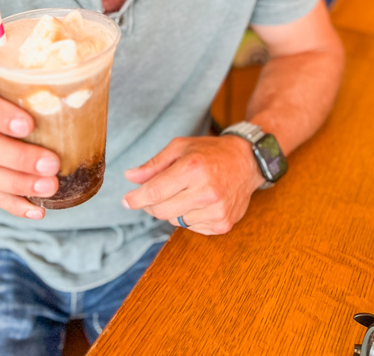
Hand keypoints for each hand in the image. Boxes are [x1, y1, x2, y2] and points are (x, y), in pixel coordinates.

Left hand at [122, 136, 263, 235]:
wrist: (247, 162)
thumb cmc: (210, 152)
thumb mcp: (180, 147)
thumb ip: (153, 164)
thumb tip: (129, 177)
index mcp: (193, 168)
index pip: (155, 192)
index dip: (136, 198)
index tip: (126, 201)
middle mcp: (206, 191)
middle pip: (161, 211)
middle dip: (151, 204)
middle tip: (153, 194)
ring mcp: (216, 210)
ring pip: (175, 221)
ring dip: (172, 209)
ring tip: (185, 192)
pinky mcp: (223, 224)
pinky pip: (192, 227)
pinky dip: (188, 217)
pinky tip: (198, 202)